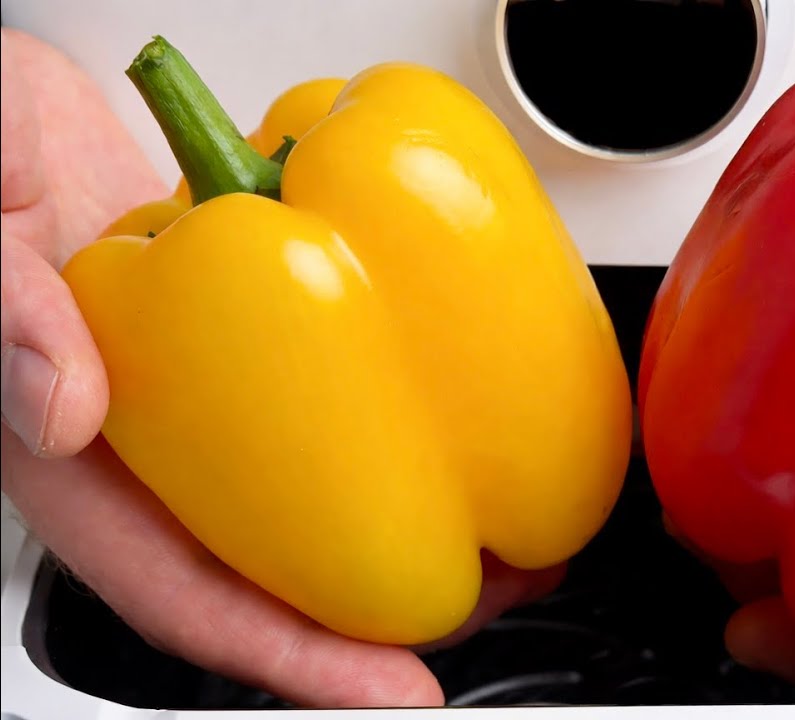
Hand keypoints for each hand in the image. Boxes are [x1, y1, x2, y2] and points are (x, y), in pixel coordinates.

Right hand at [0, 29, 561, 707]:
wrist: (9, 117)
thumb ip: (7, 312)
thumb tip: (64, 411)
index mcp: (78, 469)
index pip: (192, 600)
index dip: (297, 659)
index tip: (395, 689)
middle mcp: (156, 457)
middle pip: (278, 574)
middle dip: (384, 615)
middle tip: (496, 605)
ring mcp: (210, 413)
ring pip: (312, 506)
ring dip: (406, 535)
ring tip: (511, 544)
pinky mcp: (253, 361)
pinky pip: (328, 421)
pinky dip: (394, 441)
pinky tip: (461, 434)